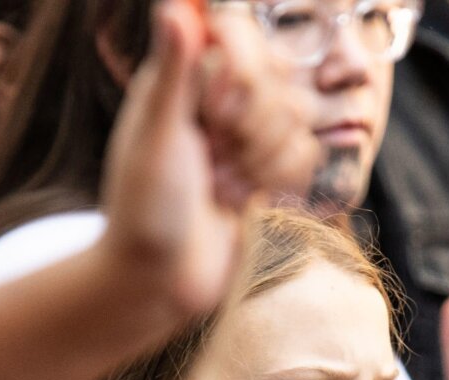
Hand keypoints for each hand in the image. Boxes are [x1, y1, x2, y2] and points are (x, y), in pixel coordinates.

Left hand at [96, 0, 316, 321]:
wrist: (161, 284)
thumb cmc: (143, 212)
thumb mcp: (157, 138)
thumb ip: (174, 72)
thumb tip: (172, 6)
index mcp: (180, 78)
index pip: (241, 37)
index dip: (241, 75)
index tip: (213, 116)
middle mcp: (215, 97)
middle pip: (276, 78)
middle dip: (250, 129)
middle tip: (213, 163)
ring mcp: (244, 133)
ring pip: (297, 117)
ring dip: (260, 163)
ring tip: (220, 188)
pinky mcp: (267, 168)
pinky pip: (306, 154)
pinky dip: (277, 184)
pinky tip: (238, 203)